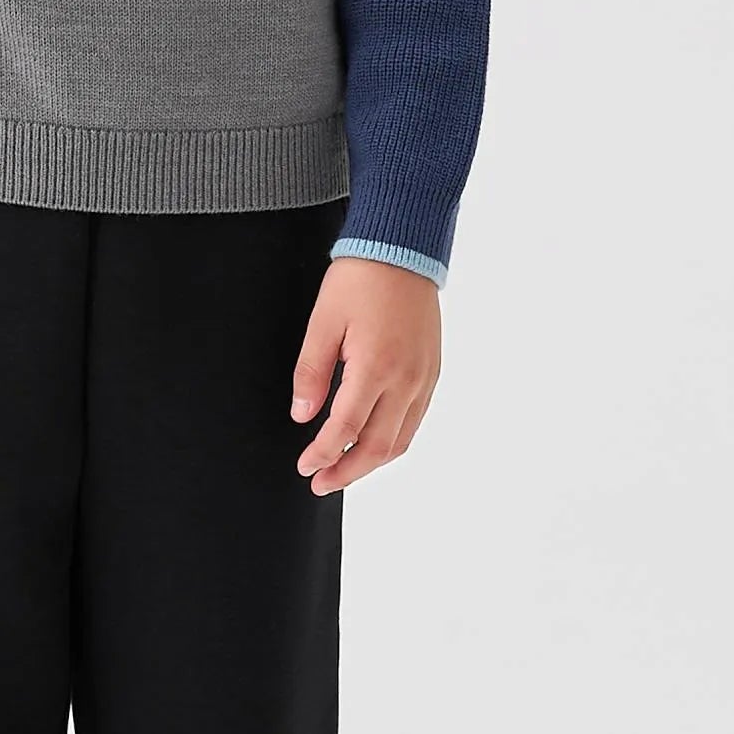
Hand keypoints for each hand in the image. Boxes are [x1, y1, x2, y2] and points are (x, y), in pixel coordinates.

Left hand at [289, 258, 441, 492]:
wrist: (403, 250)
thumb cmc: (361, 280)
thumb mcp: (323, 322)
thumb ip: (311, 372)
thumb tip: (302, 415)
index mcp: (376, 366)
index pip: (346, 429)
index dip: (323, 454)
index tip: (305, 466)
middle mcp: (406, 379)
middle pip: (377, 446)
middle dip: (346, 471)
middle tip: (320, 483)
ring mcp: (424, 378)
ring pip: (400, 440)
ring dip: (370, 463)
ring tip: (343, 470)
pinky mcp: (432, 373)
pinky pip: (414, 421)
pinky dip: (392, 442)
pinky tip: (372, 444)